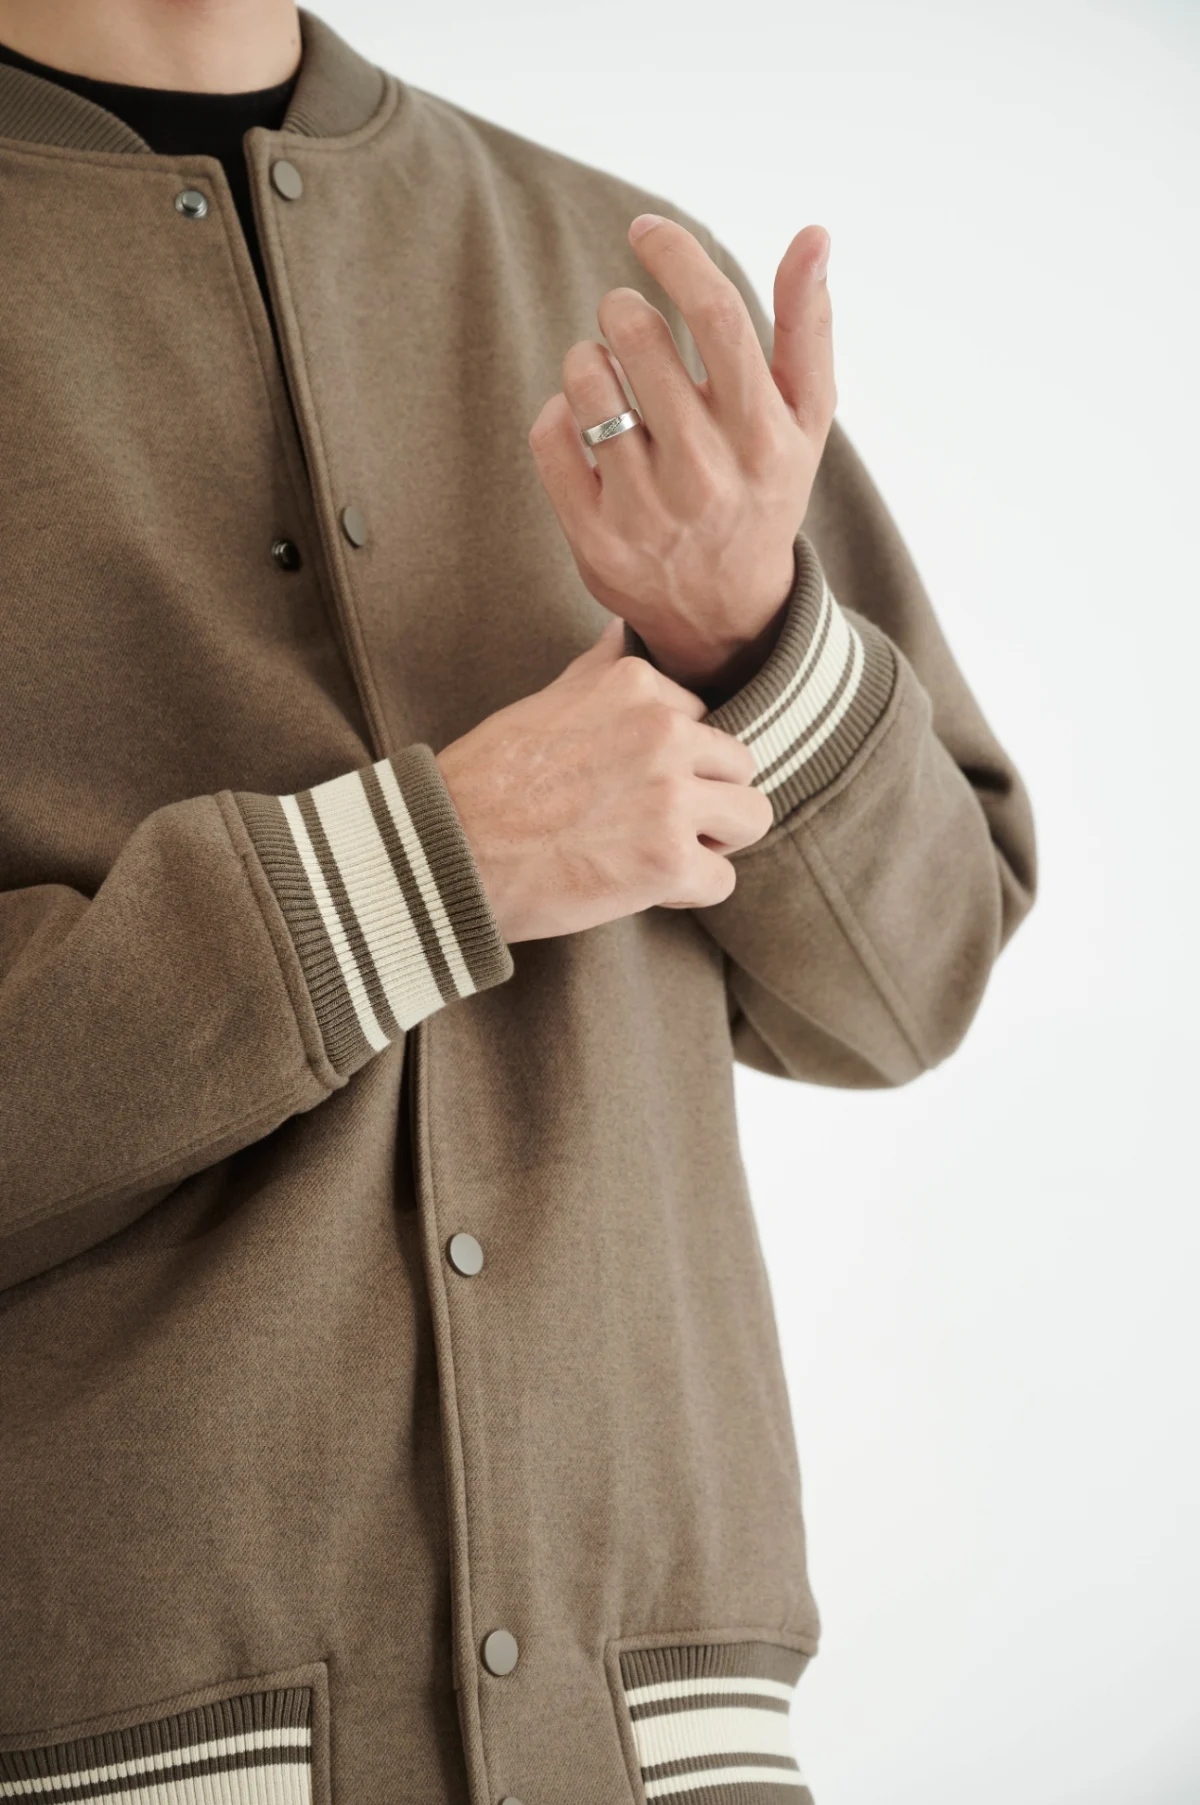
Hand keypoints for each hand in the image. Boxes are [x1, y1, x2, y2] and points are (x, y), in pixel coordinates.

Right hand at [435, 617, 773, 943]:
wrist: (449, 851)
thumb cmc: (487, 782)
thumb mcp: (545, 703)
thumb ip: (598, 671)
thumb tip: (621, 632)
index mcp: (636, 686)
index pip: (703, 720)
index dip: (676, 762)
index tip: (632, 786)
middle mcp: (662, 731)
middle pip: (740, 765)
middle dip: (708, 800)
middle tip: (654, 826)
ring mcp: (670, 795)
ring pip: (752, 817)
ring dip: (716, 843)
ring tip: (664, 855)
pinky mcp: (669, 859)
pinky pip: (723, 880)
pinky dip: (690, 892)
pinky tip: (645, 889)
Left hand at [527, 217, 834, 698]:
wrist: (727, 610)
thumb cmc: (764, 487)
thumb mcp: (805, 418)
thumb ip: (807, 325)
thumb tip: (814, 234)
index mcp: (763, 434)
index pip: (717, 314)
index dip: (675, 255)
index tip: (646, 229)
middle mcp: (706, 474)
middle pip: (639, 335)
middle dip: (621, 308)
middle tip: (625, 317)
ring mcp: (646, 511)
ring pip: (586, 380)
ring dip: (587, 358)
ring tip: (606, 373)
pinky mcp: (594, 539)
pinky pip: (550, 435)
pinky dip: (559, 413)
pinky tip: (585, 423)